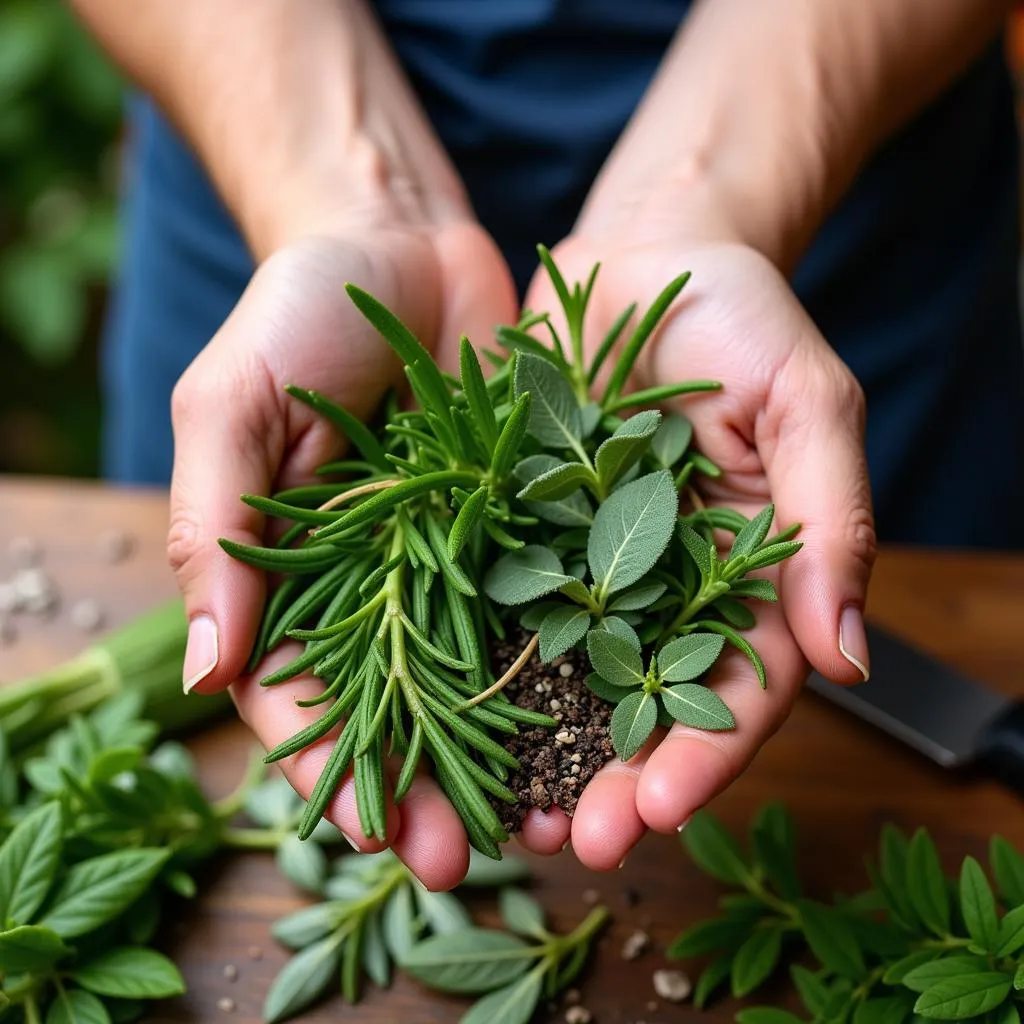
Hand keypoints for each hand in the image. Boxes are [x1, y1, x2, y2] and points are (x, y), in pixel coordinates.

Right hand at [168, 221, 517, 889]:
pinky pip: (552, 601)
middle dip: (421, 783)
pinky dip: (569, 664)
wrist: (402, 241)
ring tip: (537, 822)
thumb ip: (218, 528)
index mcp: (297, 572)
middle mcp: (382, 581)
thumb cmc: (297, 314)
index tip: (367, 822)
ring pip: (480, 673)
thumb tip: (207, 672)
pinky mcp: (533, 520)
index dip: (329, 761)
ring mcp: (464, 556)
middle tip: (455, 859)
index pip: (303, 690)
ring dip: (502, 751)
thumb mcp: (234, 403)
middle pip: (399, 704)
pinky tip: (599, 724)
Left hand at [509, 235, 876, 868]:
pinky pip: (490, 604)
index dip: (705, 752)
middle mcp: (661, 587)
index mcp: (743, 575)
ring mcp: (582, 565)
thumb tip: (850, 656)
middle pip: (642, 703)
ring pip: (560, 675)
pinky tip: (440, 712)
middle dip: (610, 778)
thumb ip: (832, 522)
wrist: (641, 258)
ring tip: (496, 815)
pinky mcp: (513, 532)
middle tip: (570, 843)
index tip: (658, 807)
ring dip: (531, 750)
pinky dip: (470, 661)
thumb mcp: (806, 402)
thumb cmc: (740, 317)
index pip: (736, 685)